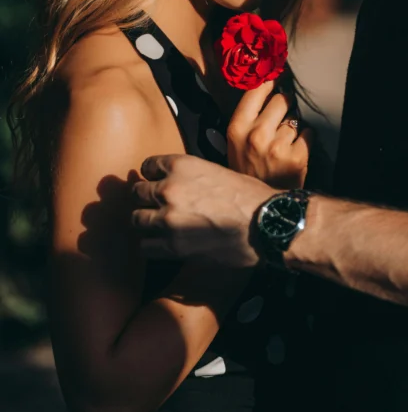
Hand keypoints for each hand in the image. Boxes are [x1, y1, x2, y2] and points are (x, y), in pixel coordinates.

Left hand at [132, 155, 273, 266]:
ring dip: (146, 223)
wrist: (265, 223)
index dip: (152, 176)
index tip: (156, 183)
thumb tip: (178, 183)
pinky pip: (145, 246)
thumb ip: (191, 175)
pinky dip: (152, 246)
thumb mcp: (217, 171)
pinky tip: (163, 244)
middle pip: (137, 193)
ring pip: (136, 219)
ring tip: (159, 227)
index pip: (147, 166)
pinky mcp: (173, 245)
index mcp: (181, 165)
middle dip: (146, 200)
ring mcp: (169, 218)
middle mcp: (169, 189)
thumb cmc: (249, 196)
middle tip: (157, 207)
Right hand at [227, 80, 311, 188]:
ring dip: (294, 128)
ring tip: (284, 144)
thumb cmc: (249, 171)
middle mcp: (256, 134)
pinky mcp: (297, 156)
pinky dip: (305, 141)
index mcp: (237, 128)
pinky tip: (295, 152)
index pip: (256, 90)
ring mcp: (277, 145)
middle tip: (282, 118)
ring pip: (295, 119)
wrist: (262, 208)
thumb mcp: (236, 144)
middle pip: (282, 100)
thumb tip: (268, 85)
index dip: (269, 79)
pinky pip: (308, 133)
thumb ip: (249, 118)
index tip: (277, 72)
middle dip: (286, 105)